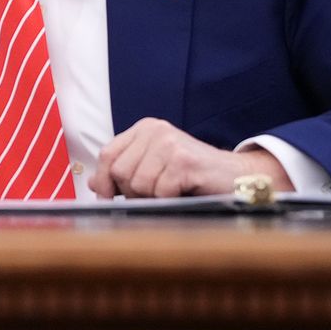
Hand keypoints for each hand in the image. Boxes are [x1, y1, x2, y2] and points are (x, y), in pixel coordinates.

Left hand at [91, 118, 293, 198]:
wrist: (237, 177)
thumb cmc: (193, 176)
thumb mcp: (155, 168)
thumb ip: (126, 170)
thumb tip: (94, 183)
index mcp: (145, 129)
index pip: (107, 154)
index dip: (104, 180)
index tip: (108, 197)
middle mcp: (155, 130)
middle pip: (119, 172)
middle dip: (132, 193)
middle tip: (156, 194)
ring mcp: (170, 144)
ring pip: (137, 185)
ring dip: (153, 198)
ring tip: (172, 191)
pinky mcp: (184, 161)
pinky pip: (159, 192)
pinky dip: (169, 200)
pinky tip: (183, 192)